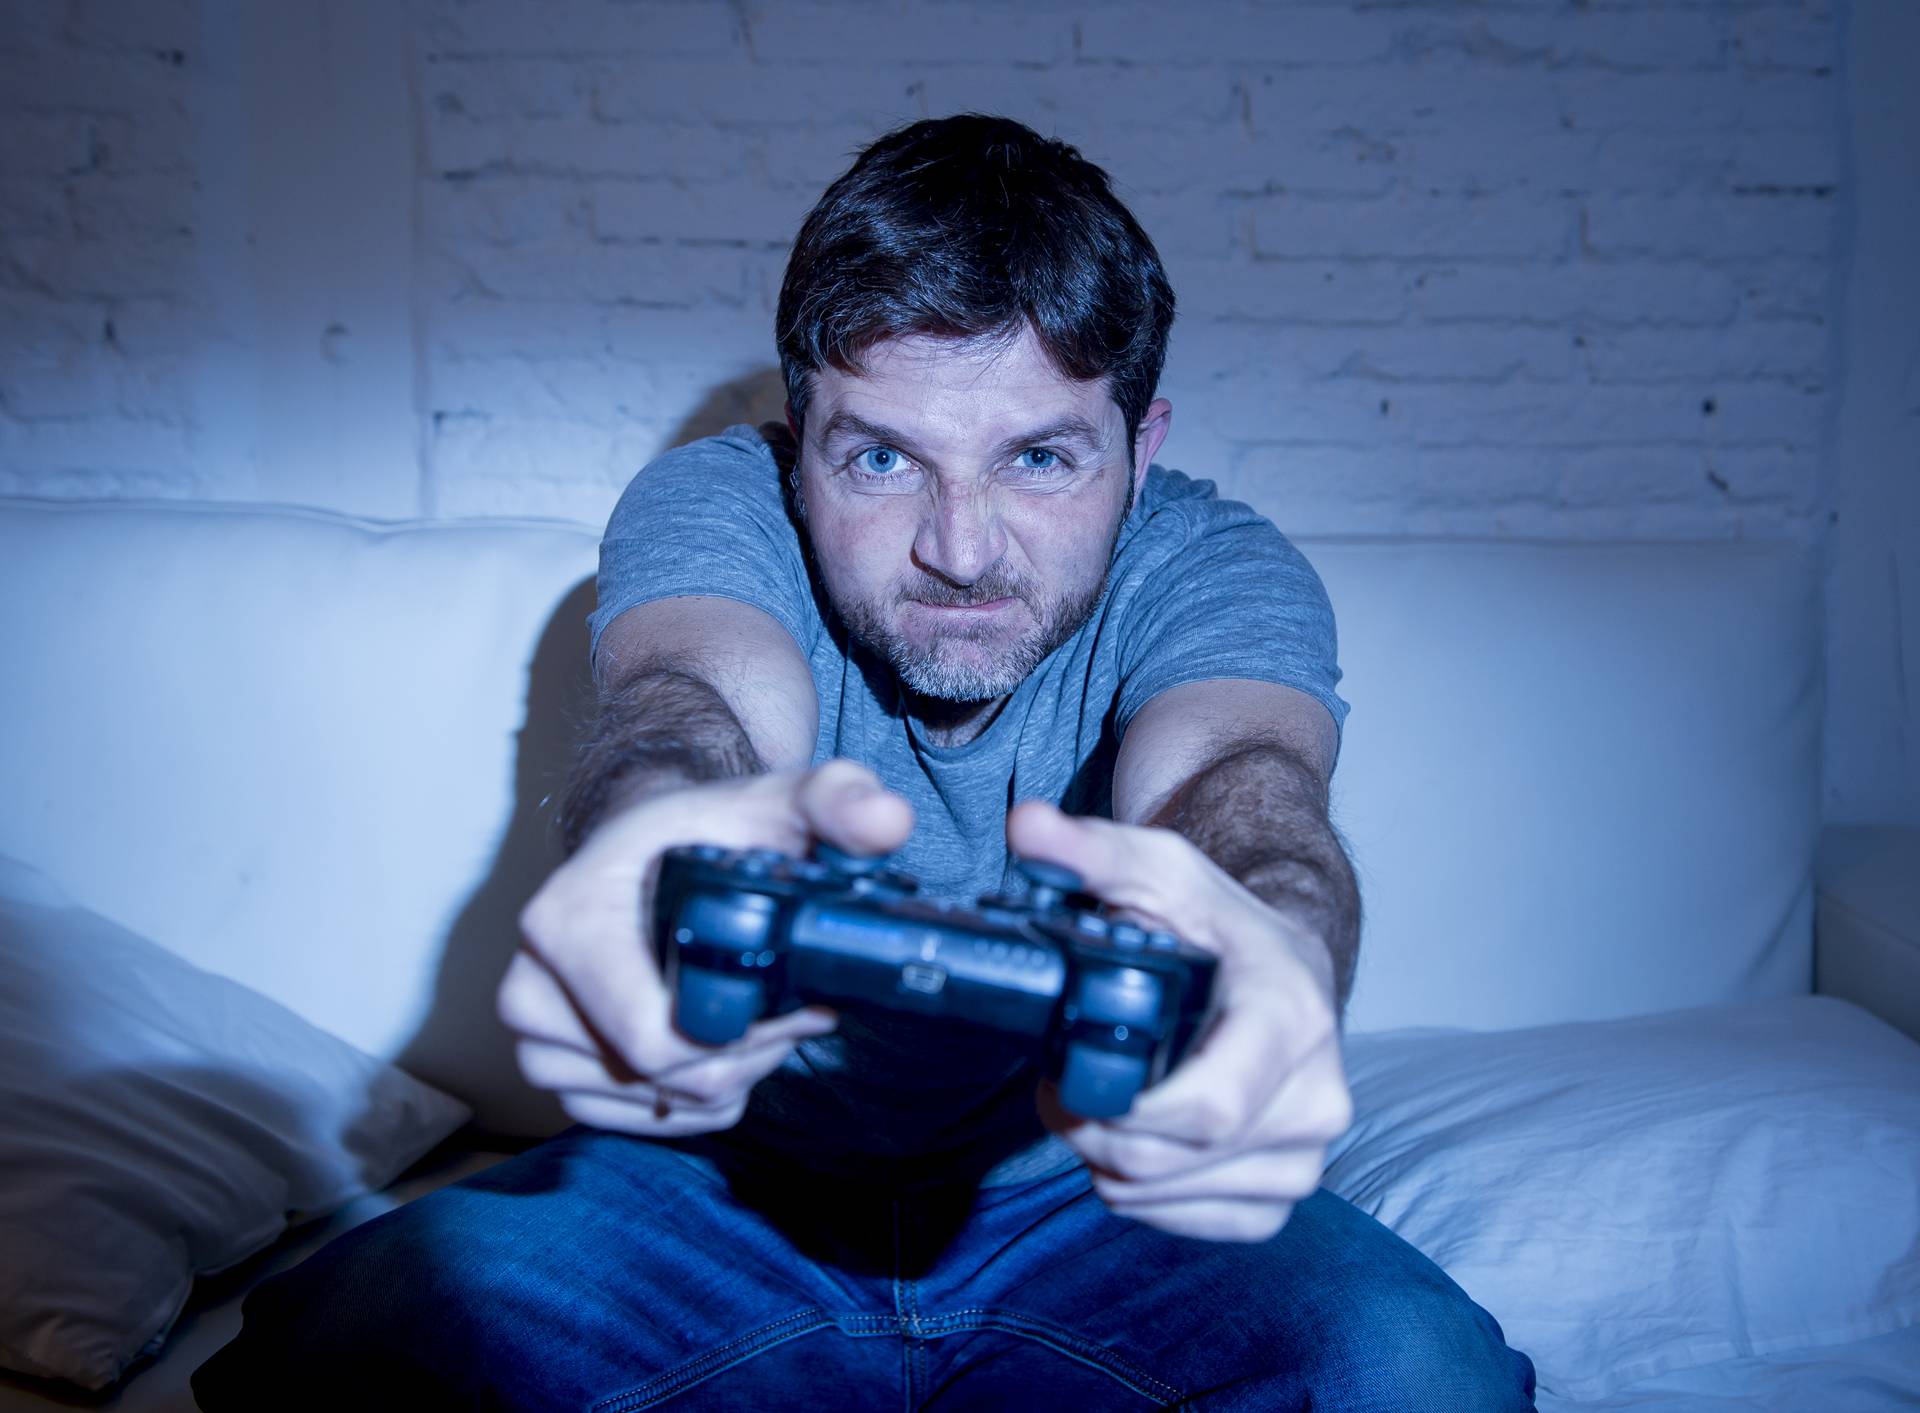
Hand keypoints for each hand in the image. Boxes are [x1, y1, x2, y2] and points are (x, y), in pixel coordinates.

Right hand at [501, 760, 913, 1137]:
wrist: (649, 853)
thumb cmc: (704, 831)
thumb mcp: (774, 801)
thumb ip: (835, 798)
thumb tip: (886, 820)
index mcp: (564, 921)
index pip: (655, 1037)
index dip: (746, 1035)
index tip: (801, 1000)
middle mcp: (529, 989)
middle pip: (662, 1078)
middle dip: (747, 1053)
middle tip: (790, 1008)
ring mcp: (537, 1043)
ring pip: (658, 1104)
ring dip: (727, 1075)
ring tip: (753, 1014)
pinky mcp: (558, 1078)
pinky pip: (647, 1122)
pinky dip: (701, 1096)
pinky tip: (725, 1044)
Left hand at [1007, 800, 1351, 1241]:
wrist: (1279, 965)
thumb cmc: (1217, 921)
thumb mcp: (1159, 869)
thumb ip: (1092, 850)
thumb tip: (1026, 827)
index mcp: (1290, 1017)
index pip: (1206, 1109)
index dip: (1119, 1111)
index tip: (1067, 1075)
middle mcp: (1316, 1097)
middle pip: (1170, 1161)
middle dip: (1091, 1129)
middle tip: (1060, 1083)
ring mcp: (1305, 1157)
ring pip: (1166, 1196)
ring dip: (1109, 1159)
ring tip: (1101, 1099)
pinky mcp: (1281, 1197)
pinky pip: (1186, 1223)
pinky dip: (1142, 1190)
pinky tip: (1138, 1136)